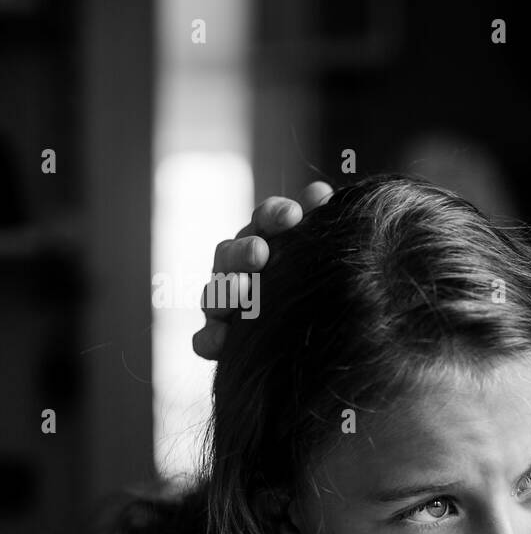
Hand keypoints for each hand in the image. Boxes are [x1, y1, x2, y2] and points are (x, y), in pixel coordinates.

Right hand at [193, 181, 334, 359]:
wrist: (305, 331)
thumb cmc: (308, 278)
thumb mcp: (314, 249)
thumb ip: (317, 222)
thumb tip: (321, 192)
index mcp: (262, 239)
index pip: (264, 220)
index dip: (275, 215)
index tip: (294, 215)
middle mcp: (236, 267)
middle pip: (230, 253)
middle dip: (244, 251)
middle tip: (259, 252)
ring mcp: (223, 301)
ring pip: (215, 293)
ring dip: (227, 290)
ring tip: (243, 289)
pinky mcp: (217, 337)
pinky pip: (205, 339)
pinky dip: (210, 339)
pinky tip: (221, 341)